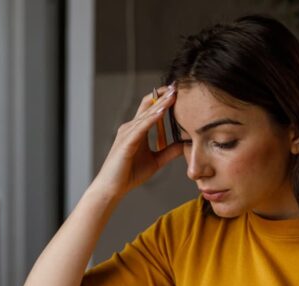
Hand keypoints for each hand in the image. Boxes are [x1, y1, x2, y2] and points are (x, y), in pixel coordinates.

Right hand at [90, 84, 182, 198]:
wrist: (112, 188)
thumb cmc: (129, 175)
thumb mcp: (156, 161)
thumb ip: (169, 152)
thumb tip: (185, 144)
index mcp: (137, 130)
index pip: (151, 108)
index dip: (163, 98)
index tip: (177, 91)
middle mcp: (130, 128)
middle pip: (149, 106)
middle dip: (164, 95)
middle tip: (178, 85)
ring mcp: (127, 133)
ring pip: (146, 114)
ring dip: (161, 103)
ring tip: (173, 94)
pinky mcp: (126, 142)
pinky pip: (142, 127)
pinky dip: (153, 118)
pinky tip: (162, 111)